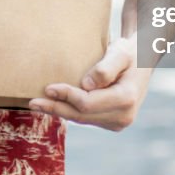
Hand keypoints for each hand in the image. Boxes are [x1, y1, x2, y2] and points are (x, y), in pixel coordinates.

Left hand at [28, 36, 150, 131]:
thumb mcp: (121, 52)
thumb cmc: (130, 51)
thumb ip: (106, 68)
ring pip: (82, 119)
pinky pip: (86, 118)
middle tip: (32, 102)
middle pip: (81, 115)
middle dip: (56, 108)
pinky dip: (69, 111)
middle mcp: (124, 116)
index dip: (66, 96)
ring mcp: (118, 122)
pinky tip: (54, 105)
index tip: (48, 87)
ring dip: (59, 111)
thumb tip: (86, 85)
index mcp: (126, 99)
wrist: (142, 60)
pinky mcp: (112, 122)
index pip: (87, 103)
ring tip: (37, 104)